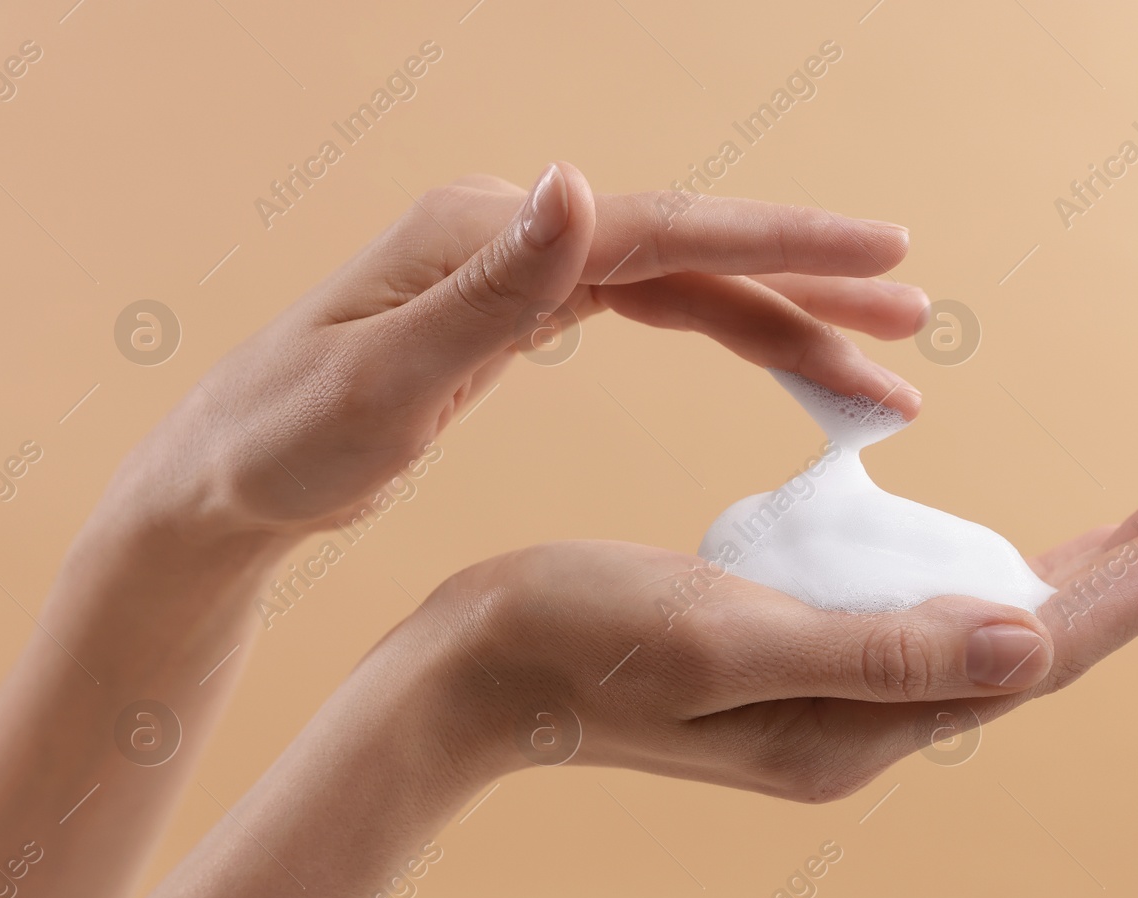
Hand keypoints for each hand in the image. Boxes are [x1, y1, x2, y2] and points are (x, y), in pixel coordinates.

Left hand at [122, 162, 927, 544]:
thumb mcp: (380, 380)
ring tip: (873, 372)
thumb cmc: (285, 442)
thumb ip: (489, 290)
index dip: (784, 243)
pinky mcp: (522, 314)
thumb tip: (574, 180)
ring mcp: (522, 270)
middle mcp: (516, 233)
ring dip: (783, 323)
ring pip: (687, 287)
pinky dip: (725, 338)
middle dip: (810, 285)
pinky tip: (774, 358)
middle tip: (913, 320)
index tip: (887, 257)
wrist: (223, 478)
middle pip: (694, 251)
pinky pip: (654, 314)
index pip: (666, 230)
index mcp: (489, 233)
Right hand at [410, 476, 1137, 800]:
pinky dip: (995, 565)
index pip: (1041, 649)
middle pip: (1039, 639)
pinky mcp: (805, 658)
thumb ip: (882, 649)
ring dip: (1084, 565)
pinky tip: (1023, 542)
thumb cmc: (580, 638)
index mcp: (863, 725)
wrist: (476, 668)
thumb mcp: (728, 635)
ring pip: (996, 623)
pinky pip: (931, 611)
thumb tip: (1039, 642)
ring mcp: (837, 695)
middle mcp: (869, 723)